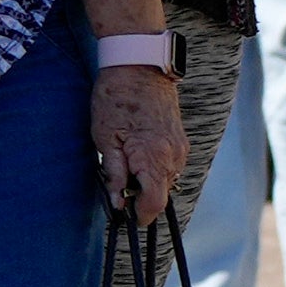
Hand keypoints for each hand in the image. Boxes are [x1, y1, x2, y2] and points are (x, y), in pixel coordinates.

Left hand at [93, 61, 187, 225]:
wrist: (140, 67)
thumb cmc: (115, 99)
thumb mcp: (105, 138)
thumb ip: (115, 174)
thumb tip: (119, 203)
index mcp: (154, 158)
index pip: (155, 203)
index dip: (141, 216)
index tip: (127, 219)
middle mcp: (174, 157)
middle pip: (161, 194)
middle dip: (141, 198)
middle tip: (117, 188)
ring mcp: (180, 148)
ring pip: (166, 180)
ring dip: (147, 182)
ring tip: (124, 164)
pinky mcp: (180, 140)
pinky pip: (169, 166)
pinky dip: (154, 169)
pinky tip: (136, 155)